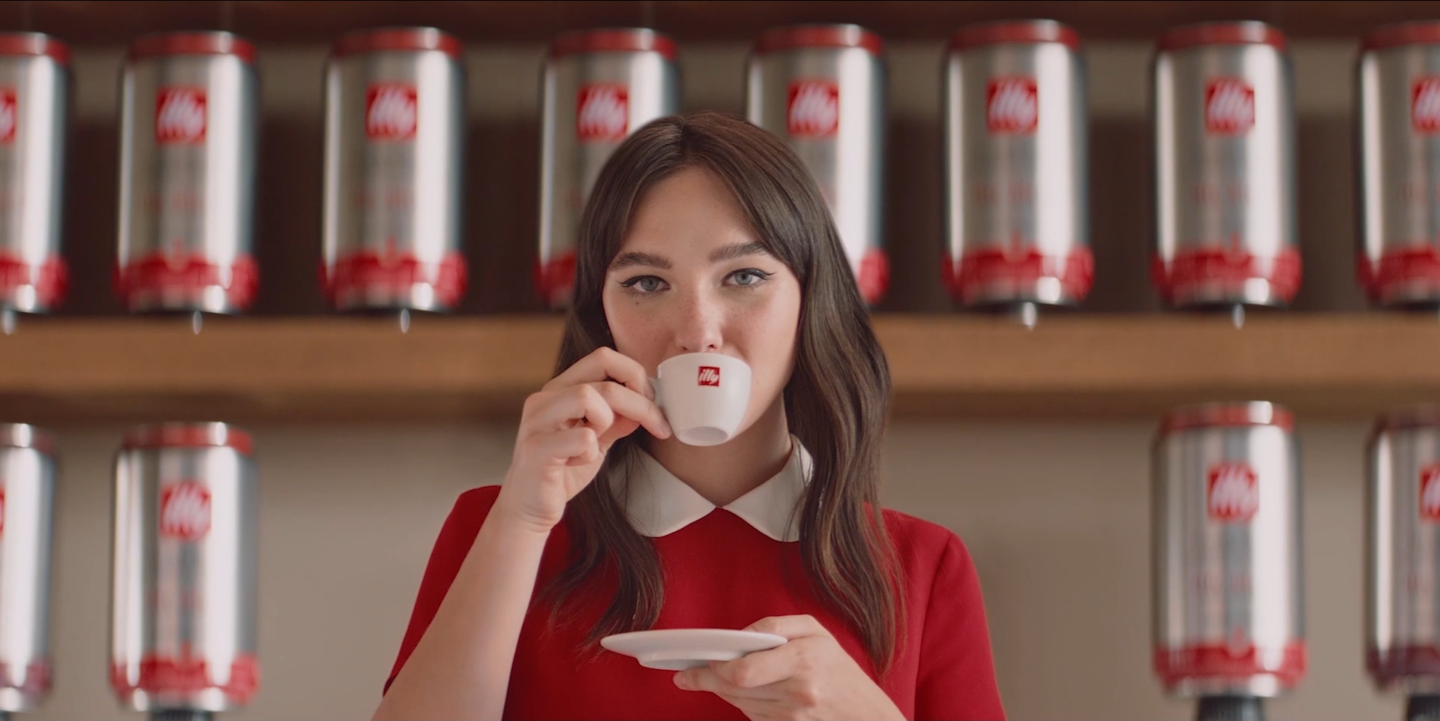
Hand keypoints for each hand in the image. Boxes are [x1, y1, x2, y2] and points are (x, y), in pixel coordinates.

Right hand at [493, 347, 671, 532]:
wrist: (529, 509)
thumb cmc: (562, 471)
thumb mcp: (597, 439)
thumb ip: (617, 419)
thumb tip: (646, 401)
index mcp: (560, 389)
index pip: (603, 358)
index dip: (635, 375)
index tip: (652, 403)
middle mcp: (544, 398)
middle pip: (604, 378)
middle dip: (640, 403)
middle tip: (657, 426)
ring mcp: (537, 421)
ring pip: (587, 397)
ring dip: (607, 422)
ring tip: (595, 444)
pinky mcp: (536, 448)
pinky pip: (582, 438)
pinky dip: (590, 453)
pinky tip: (577, 462)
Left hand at [673, 615, 905, 720]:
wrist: (865, 714)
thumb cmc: (839, 668)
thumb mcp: (816, 631)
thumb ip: (775, 625)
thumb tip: (740, 635)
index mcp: (803, 662)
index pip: (742, 672)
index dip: (714, 668)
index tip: (698, 662)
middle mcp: (796, 694)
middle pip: (734, 689)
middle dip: (707, 680)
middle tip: (687, 674)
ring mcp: (791, 718)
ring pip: (739, 704)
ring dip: (722, 690)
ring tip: (708, 677)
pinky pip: (752, 715)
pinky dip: (742, 702)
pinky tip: (741, 690)